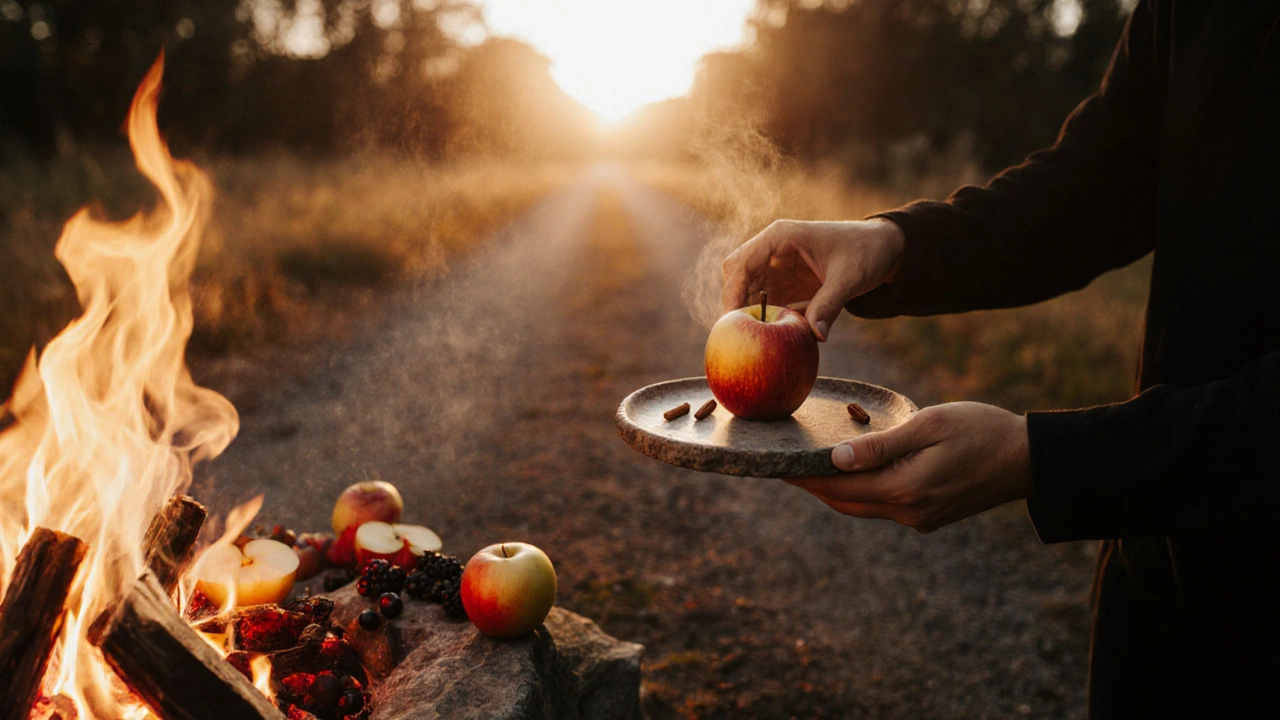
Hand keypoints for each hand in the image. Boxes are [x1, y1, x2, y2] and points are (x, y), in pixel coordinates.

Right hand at [720, 218, 904, 340]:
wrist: (883, 249)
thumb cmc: (865, 251)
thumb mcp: (848, 278)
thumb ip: (829, 305)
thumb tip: (816, 337)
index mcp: (780, 237)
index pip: (742, 262)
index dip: (732, 291)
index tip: (732, 319)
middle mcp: (772, 251)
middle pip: (736, 277)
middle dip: (735, 304)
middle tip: (740, 334)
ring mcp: (776, 269)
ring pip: (747, 292)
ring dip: (751, 314)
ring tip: (760, 339)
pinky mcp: (785, 285)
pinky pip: (766, 304)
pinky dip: (768, 320)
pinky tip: (776, 336)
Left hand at [785, 403, 1032, 532]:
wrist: (1030, 459)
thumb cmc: (981, 431)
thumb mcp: (929, 426)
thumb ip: (881, 445)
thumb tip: (836, 459)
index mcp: (905, 490)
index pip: (838, 487)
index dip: (803, 476)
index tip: (774, 463)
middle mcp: (908, 512)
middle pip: (844, 502)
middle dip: (812, 486)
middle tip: (782, 464)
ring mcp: (920, 519)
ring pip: (863, 507)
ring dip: (835, 490)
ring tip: (808, 467)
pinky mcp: (930, 517)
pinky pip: (884, 506)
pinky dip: (861, 491)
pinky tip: (852, 471)